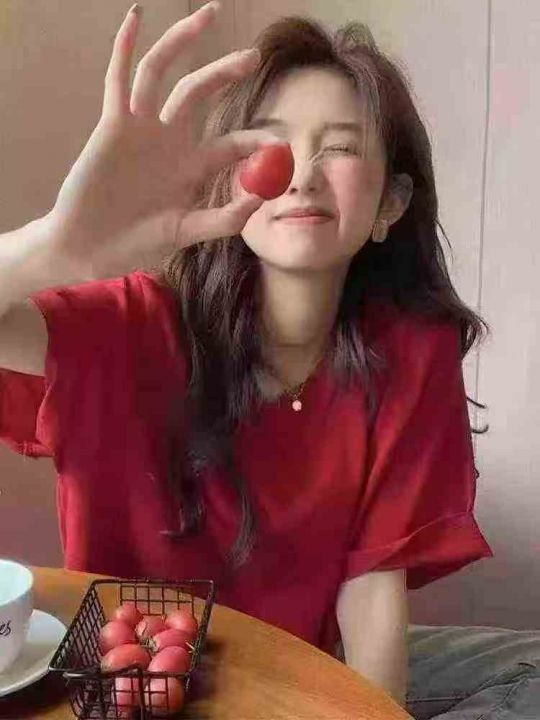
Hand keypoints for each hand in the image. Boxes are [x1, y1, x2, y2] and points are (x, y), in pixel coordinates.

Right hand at [44, 1, 279, 282]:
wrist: (89, 248)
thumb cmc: (136, 244)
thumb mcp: (186, 233)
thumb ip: (223, 219)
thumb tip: (259, 200)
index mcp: (190, 168)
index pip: (231, 143)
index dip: (256, 140)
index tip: (280, 142)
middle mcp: (169, 142)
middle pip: (201, 94)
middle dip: (226, 72)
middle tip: (253, 56)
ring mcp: (140, 129)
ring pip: (163, 73)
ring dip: (183, 41)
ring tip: (207, 14)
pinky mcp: (113, 126)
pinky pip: (119, 79)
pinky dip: (125, 48)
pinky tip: (136, 16)